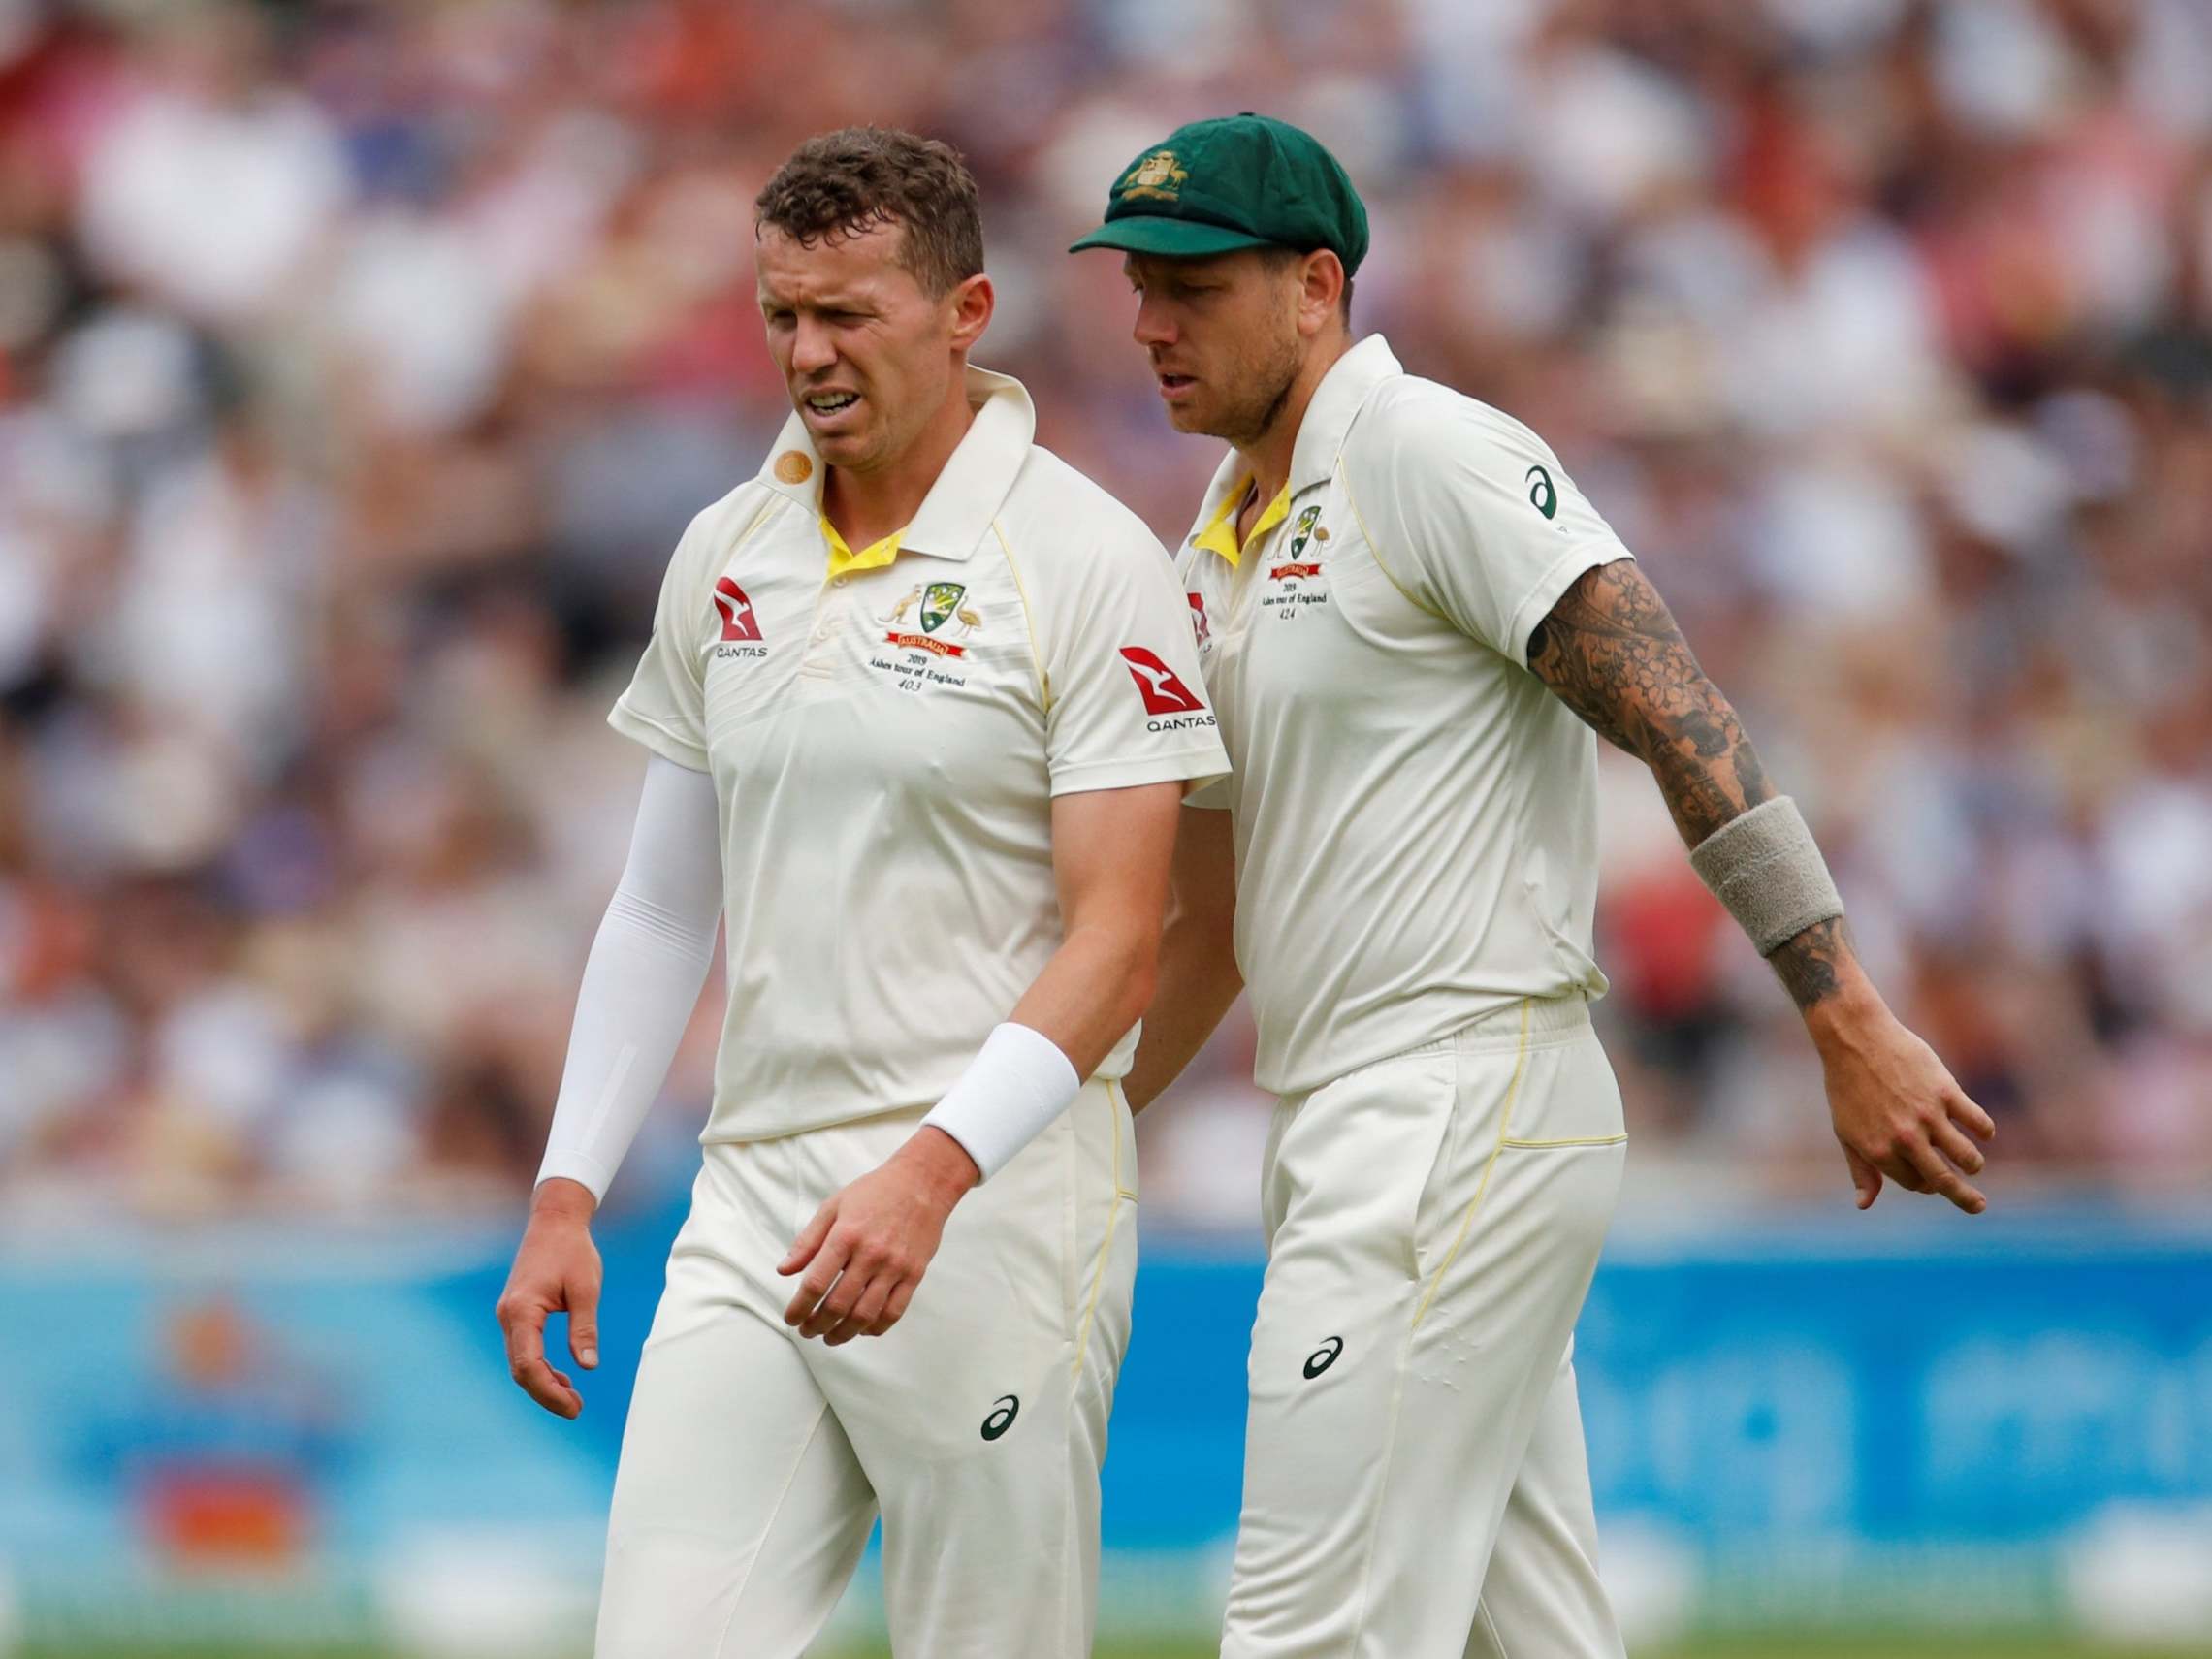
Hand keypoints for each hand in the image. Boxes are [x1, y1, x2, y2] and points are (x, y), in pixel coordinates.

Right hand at [496, 1177, 601, 1416]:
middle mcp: (508, 1316)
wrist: (555, 1221)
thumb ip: (584, 1328)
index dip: (549, 1392)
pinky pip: (523, 1349)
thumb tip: (588, 1366)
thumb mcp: (585, 1289)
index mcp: (522, 1311)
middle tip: (576, 1409)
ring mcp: (509, 1315)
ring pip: (520, 1362)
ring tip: (573, 1398)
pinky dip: (540, 1367)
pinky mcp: (516, 1313)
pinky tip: (562, 1378)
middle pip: (520, 1369)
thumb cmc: (573, 1250)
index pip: (528, 1365)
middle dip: (546, 1394)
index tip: (574, 1406)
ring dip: (543, 1383)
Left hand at [778, 1127, 978, 1344]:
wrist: (923, 1182)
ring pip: (865, 1315)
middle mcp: (871, 1254)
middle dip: (817, 1325)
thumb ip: (807, 1241)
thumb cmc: (875, 1192)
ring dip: (843, 1333)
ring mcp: (895, 1266)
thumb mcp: (833, 1206)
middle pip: (838, 1304)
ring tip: (830, 1337)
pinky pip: (894, 1312)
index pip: (816, 1283)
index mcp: (846, 1235)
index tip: (791, 1318)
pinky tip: (862, 1329)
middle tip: (807, 1331)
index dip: (799, 1308)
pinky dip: (875, 1328)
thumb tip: (784, 1270)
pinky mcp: (914, 1274)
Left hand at [1810, 991, 1995, 1213]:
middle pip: (1944, 1181)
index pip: (1916, 1183)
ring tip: (1974, 1164)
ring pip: (1966, 1156)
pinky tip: (1984, 1132)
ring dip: (1974, 1164)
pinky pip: (1978, 1121)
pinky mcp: (1945, 1092)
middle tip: (1979, 1206)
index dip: (1925, 1184)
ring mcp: (1927, 1116)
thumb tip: (1864, 1205)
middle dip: (1966, 1199)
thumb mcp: (1846, 1132)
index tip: (1930, 1179)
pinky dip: (1985, 1131)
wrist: (1855, 1039)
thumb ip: (1860, 1170)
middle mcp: (1905, 1139)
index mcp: (1879, 1152)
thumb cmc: (1848, 1086)